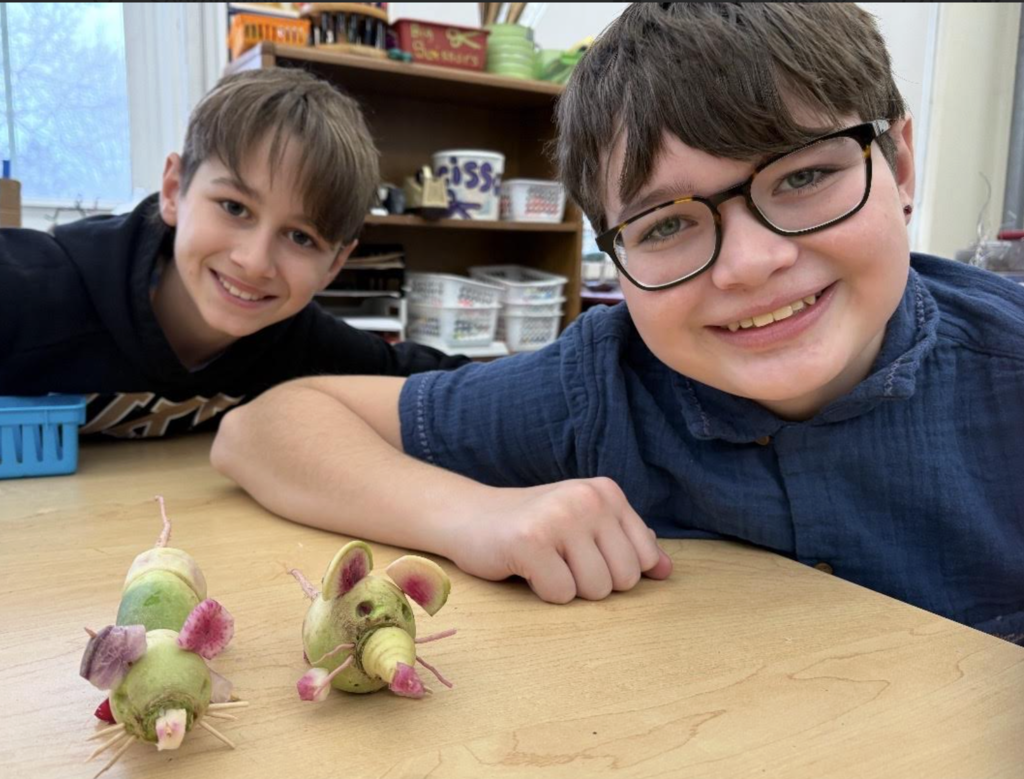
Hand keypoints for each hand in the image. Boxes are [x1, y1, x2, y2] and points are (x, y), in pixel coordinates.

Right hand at [448, 477, 672, 602]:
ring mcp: (558, 517)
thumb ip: (627, 543)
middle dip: (593, 583)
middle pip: (625, 579)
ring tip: (546, 563)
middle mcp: (587, 499)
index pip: (646, 558)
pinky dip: (543, 592)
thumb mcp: (586, 525)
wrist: (471, 517)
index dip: (616, 571)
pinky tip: (527, 568)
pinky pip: (561, 594)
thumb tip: (667, 570)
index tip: (584, 555)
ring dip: (569, 588)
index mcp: (607, 493)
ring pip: (596, 590)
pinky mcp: (529, 541)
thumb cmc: (535, 527)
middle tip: (561, 561)